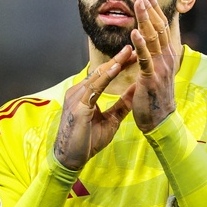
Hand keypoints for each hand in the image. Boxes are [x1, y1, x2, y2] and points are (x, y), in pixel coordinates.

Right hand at [54, 45, 135, 169]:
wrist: (71, 159)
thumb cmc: (87, 141)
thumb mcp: (111, 121)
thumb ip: (121, 106)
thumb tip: (135, 92)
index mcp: (85, 95)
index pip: (103, 75)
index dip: (118, 65)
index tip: (133, 56)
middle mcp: (78, 92)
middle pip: (101, 71)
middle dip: (118, 60)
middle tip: (134, 47)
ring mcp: (76, 97)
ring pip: (97, 76)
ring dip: (114, 63)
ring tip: (128, 53)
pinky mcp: (78, 106)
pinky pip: (94, 87)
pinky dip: (106, 76)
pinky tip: (117, 68)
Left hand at [129, 0, 176, 132]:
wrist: (160, 121)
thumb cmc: (155, 98)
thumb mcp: (157, 73)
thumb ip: (152, 57)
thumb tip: (145, 44)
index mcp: (166, 55)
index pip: (161, 27)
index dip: (153, 10)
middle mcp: (166, 58)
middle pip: (158, 27)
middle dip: (148, 8)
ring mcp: (160, 68)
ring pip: (153, 39)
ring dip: (145, 19)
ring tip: (138, 3)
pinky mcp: (151, 79)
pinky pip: (145, 59)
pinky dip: (140, 45)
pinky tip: (134, 33)